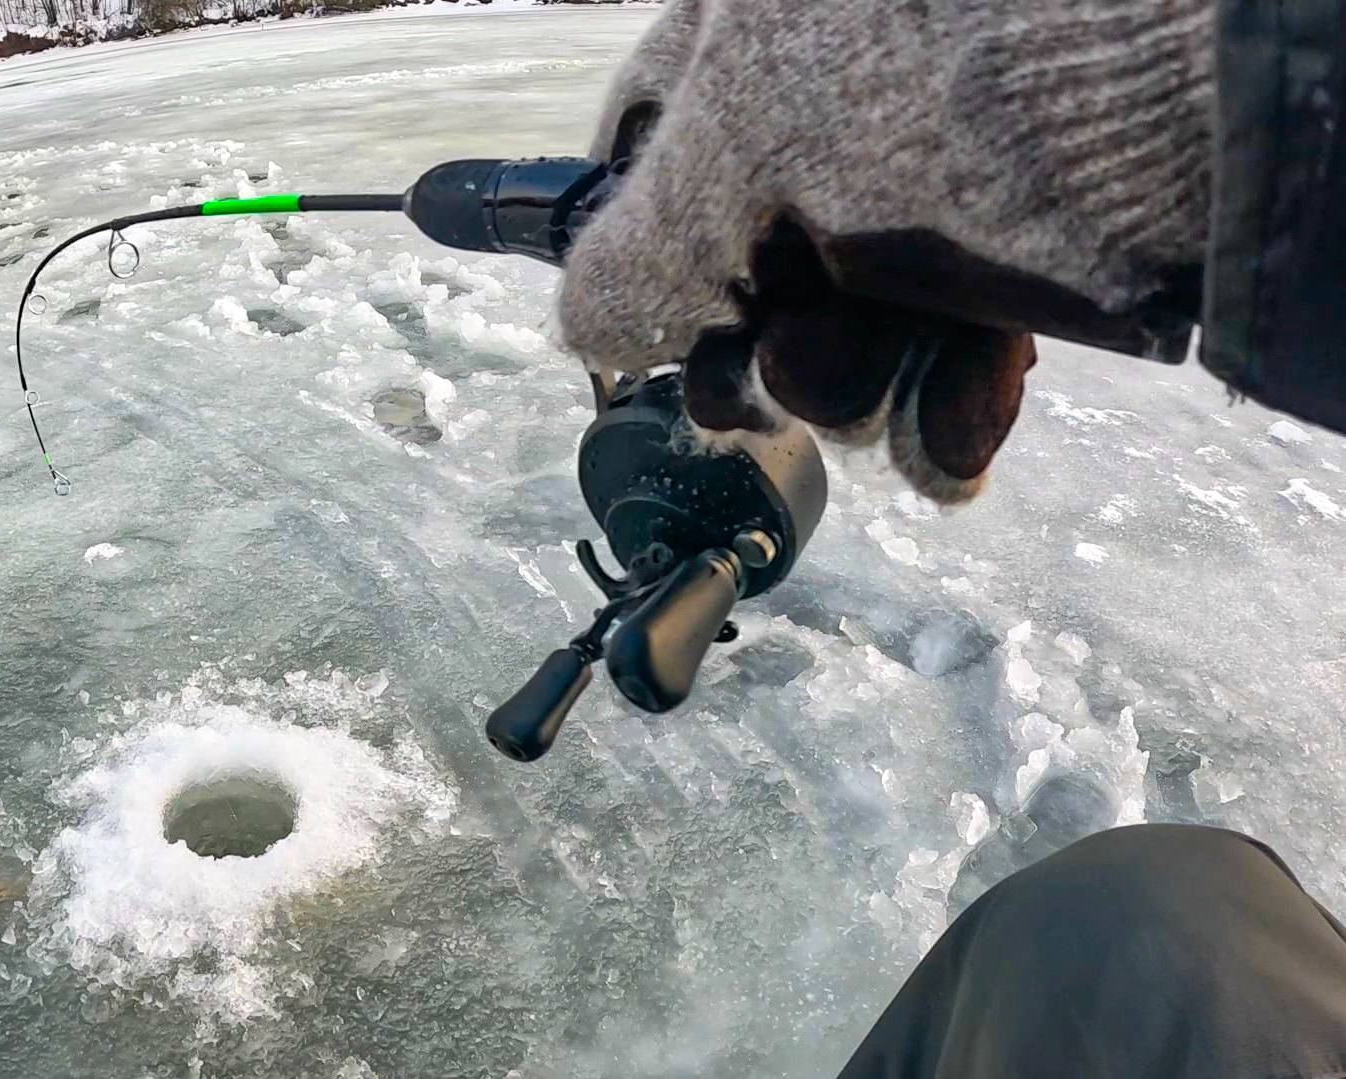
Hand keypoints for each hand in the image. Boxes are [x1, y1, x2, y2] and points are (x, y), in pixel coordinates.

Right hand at [558, 0, 1211, 501]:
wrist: (1198, 109)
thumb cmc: (934, 100)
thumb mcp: (736, 171)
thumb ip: (630, 260)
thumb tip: (581, 327)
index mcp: (756, 26)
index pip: (641, 133)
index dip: (630, 242)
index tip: (648, 325)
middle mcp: (836, 89)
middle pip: (741, 254)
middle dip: (756, 344)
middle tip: (778, 365)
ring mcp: (934, 171)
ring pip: (845, 316)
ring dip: (849, 385)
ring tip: (897, 374)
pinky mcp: (1026, 245)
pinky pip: (946, 345)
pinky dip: (942, 408)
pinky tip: (955, 435)